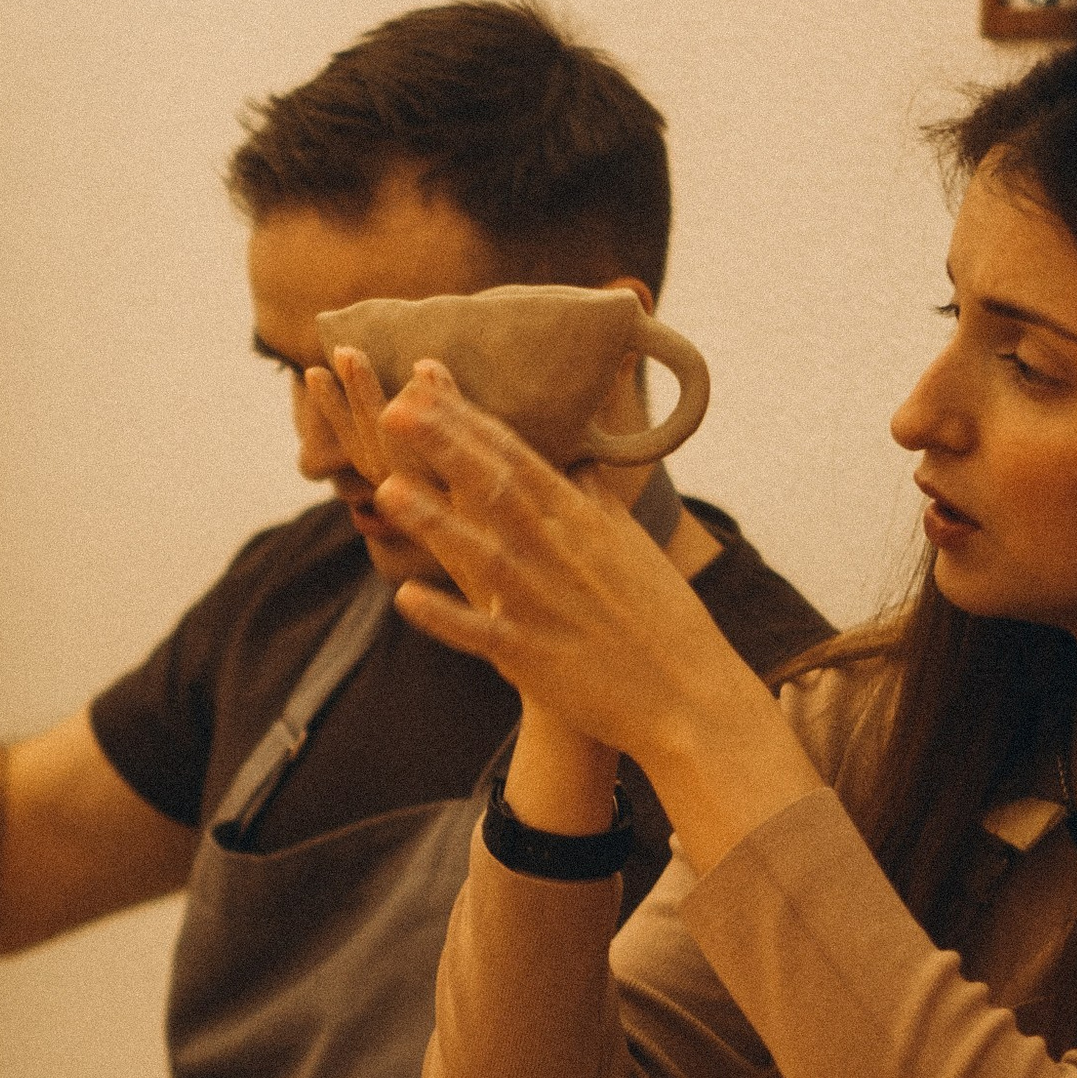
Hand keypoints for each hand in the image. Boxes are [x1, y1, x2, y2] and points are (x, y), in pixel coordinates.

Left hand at [362, 359, 712, 753]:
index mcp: (580, 520)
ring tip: (386, 490)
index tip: (424, 383)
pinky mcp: (535, 657)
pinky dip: (445, 617)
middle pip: (495, 488)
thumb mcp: (630, 544)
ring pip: (484, 553)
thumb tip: (579, 462)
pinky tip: (406, 597)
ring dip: (436, 522)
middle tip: (394, 406)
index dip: (468, 420)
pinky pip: (483, 634)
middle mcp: (561, 551)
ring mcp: (546, 603)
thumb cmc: (661, 617)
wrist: (690, 694)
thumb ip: (596, 501)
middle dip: (446, 446)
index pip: (516, 456)